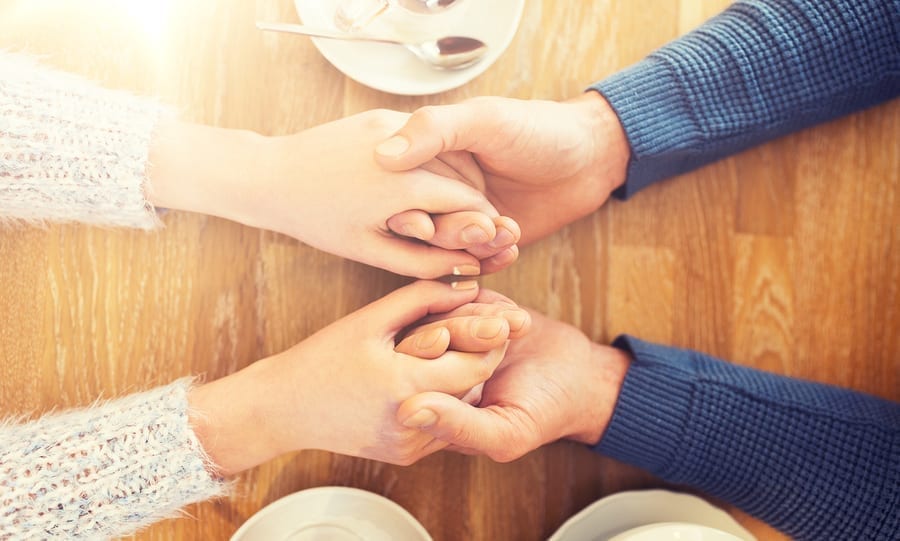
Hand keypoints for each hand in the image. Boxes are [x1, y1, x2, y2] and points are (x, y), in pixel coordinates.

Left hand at [148, 111, 519, 277]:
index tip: (494, 236)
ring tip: (461, 204)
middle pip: (464, 173)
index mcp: (403, 187)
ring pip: (447, 150)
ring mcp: (391, 124)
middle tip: (486, 224)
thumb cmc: (318, 220)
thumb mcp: (369, 250)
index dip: (486, 221)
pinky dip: (438, 157)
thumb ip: (422, 262)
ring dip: (462, 175)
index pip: (468, 200)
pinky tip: (431, 178)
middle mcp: (403, 150)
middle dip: (479, 199)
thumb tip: (466, 270)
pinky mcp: (380, 114)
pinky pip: (425, 136)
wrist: (272, 175)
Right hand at [187, 280, 530, 474]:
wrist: (283, 409)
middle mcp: (412, 422)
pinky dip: (449, 398)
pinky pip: (442, 424)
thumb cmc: (321, 358)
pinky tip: (446, 374)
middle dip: (487, 356)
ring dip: (470, 379)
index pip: (475, 365)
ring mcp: (409, 444)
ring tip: (475, 347)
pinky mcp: (403, 454)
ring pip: (462, 408)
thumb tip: (466, 282)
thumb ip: (421, 298)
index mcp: (404, 385)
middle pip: (474, 387)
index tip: (501, 315)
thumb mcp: (370, 320)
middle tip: (500, 328)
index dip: (492, 339)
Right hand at [375, 92, 629, 244]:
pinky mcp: (486, 241)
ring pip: (446, 248)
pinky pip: (474, 262)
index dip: (405, 212)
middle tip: (481, 225)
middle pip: (420, 226)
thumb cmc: (535, 128)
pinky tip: (511, 248)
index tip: (422, 223)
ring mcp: (463, 216)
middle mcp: (440, 188)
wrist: (588, 158)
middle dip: (447, 232)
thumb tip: (381, 156)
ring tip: (507, 230)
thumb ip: (432, 130)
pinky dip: (490, 260)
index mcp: (427, 156)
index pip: (396, 193)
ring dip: (473, 246)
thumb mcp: (482, 119)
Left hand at [397, 309, 629, 461]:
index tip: (457, 342)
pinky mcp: (475, 309)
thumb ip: (457, 427)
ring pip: (446, 309)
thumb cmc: (541, 415)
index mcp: (431, 401)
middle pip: (425, 333)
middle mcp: (436, 367)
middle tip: (502, 331)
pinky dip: (494, 303)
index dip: (429, 351)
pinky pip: (467, 294)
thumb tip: (405, 414)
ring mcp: (456, 334)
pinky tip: (520, 319)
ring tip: (521, 324)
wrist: (580, 379)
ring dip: (484, 313)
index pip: (408, 370)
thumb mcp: (504, 433)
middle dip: (463, 327)